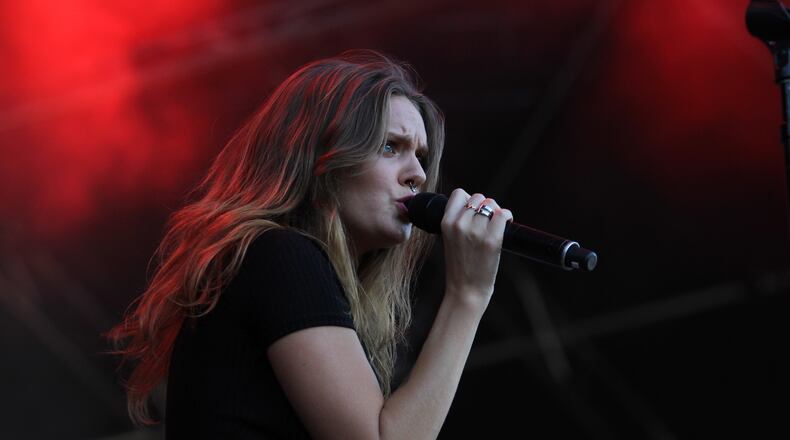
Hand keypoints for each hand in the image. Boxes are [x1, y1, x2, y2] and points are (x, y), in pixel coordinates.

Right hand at [440, 188, 513, 305]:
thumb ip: (458, 221)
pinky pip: (503, 215)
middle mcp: (460, 224)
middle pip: (478, 197)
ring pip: (491, 204)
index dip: (468, 200)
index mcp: (446, 223)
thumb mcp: (449, 239)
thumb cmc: (459, 267)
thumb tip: (477, 205)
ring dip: (496, 212)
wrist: (466, 290)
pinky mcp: (492, 239)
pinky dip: (506, 217)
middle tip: (488, 221)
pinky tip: (506, 225)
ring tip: (497, 224)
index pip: (459, 194)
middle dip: (485, 206)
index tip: (474, 211)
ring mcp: (476, 231)